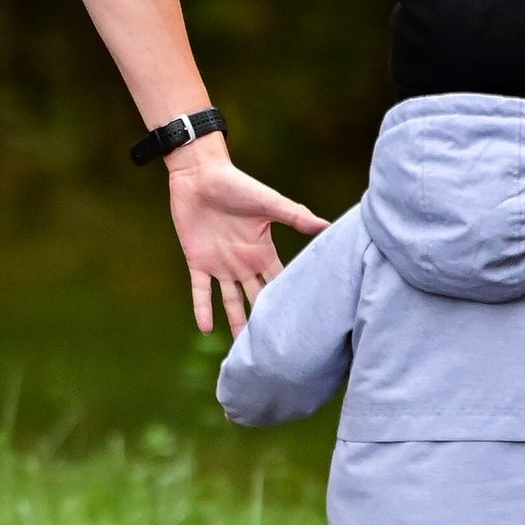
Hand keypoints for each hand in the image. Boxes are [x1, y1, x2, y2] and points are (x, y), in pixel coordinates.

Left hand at [168, 132, 324, 335]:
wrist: (200, 174)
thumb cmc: (237, 184)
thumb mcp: (269, 202)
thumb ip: (295, 215)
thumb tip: (326, 225)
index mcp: (263, 251)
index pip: (279, 282)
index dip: (287, 301)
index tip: (300, 325)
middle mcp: (244, 263)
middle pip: (257, 298)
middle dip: (265, 320)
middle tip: (275, 347)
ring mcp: (220, 264)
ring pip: (230, 301)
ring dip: (235, 323)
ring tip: (242, 349)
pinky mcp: (197, 261)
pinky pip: (200, 290)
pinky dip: (202, 308)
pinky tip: (205, 328)